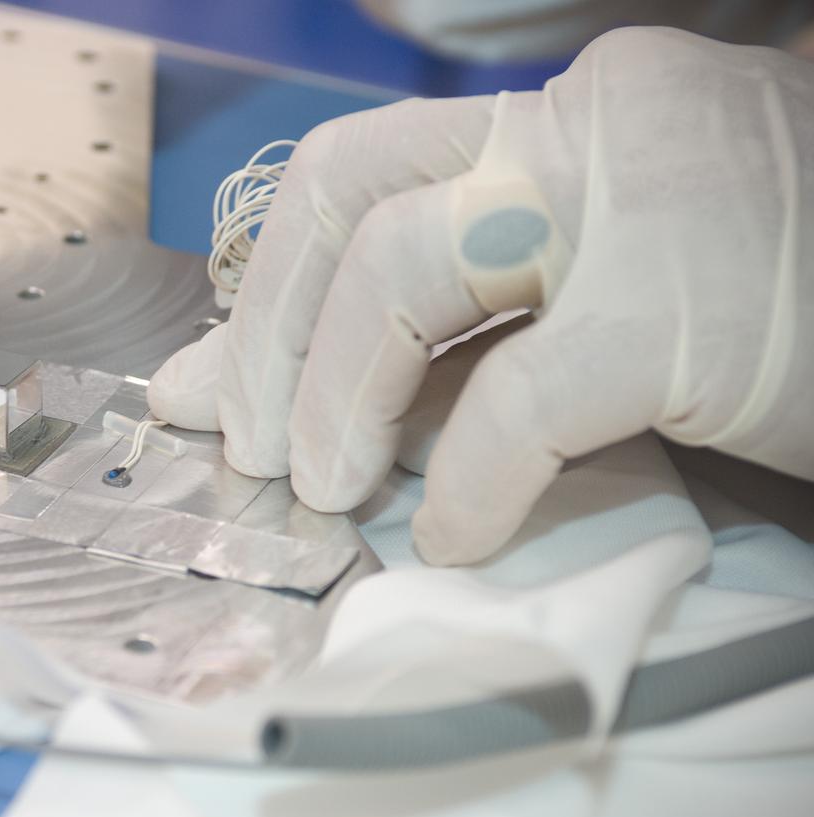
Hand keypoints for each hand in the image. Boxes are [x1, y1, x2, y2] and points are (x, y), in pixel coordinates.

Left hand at [148, 28, 813, 564]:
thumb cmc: (775, 310)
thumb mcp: (589, 293)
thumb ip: (451, 327)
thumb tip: (294, 398)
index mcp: (556, 119)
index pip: (356, 173)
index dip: (264, 284)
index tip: (215, 382)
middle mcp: (585, 127)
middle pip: (345, 195)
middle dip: (266, 331)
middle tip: (251, 444)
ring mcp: (633, 205)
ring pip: (399, 273)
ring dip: (331, 398)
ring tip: (327, 492)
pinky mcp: (677, 313)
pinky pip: (512, 403)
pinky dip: (462, 487)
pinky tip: (456, 539)